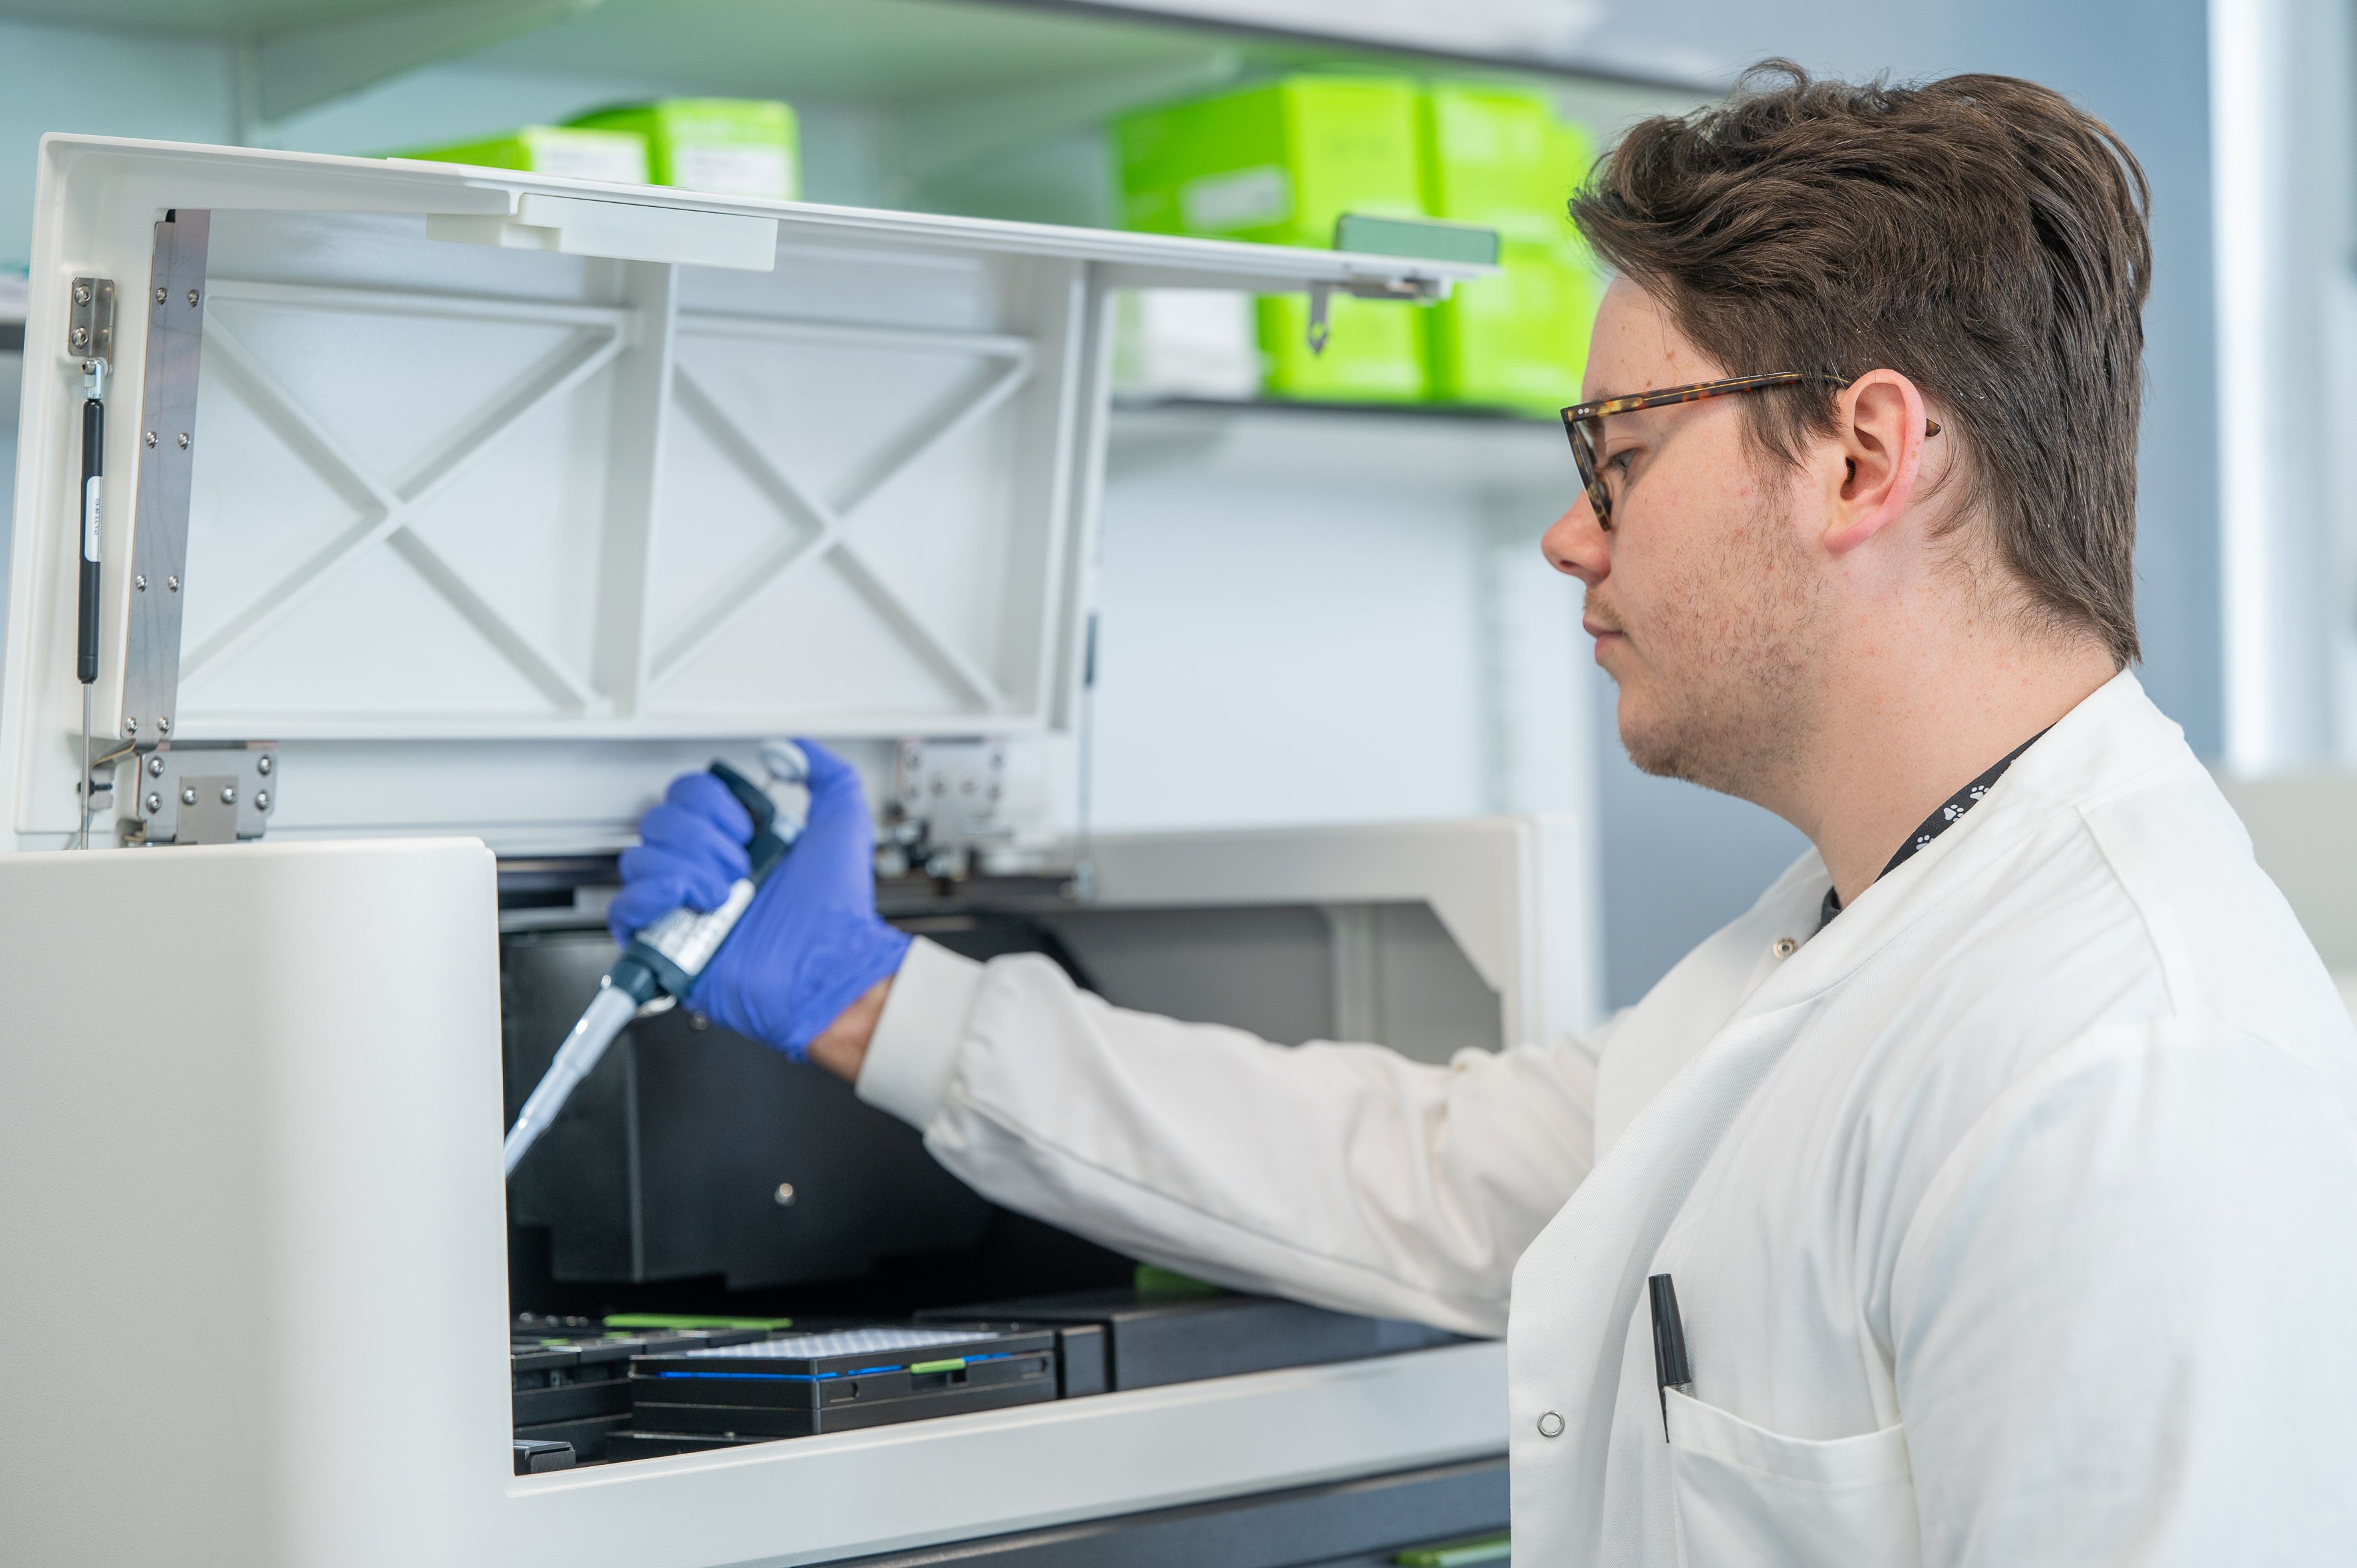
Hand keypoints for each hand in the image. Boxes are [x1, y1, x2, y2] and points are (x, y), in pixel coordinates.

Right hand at [609, 742, 909, 1062]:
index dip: (712, 803)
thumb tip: (787, 749)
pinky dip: (650, 896)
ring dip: (686, 869)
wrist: (828, 964)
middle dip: (702, 838)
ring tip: (725, 894)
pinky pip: (625, 908)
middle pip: (658, 821)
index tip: (748, 829)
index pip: (688, 795)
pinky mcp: (667, 944)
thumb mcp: (844, 820)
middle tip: (740, 866)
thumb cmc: (838, 907)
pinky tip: (686, 898)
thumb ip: (825, 772)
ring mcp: (684, 906)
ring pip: (640, 859)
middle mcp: (706, 870)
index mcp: (737, 842)